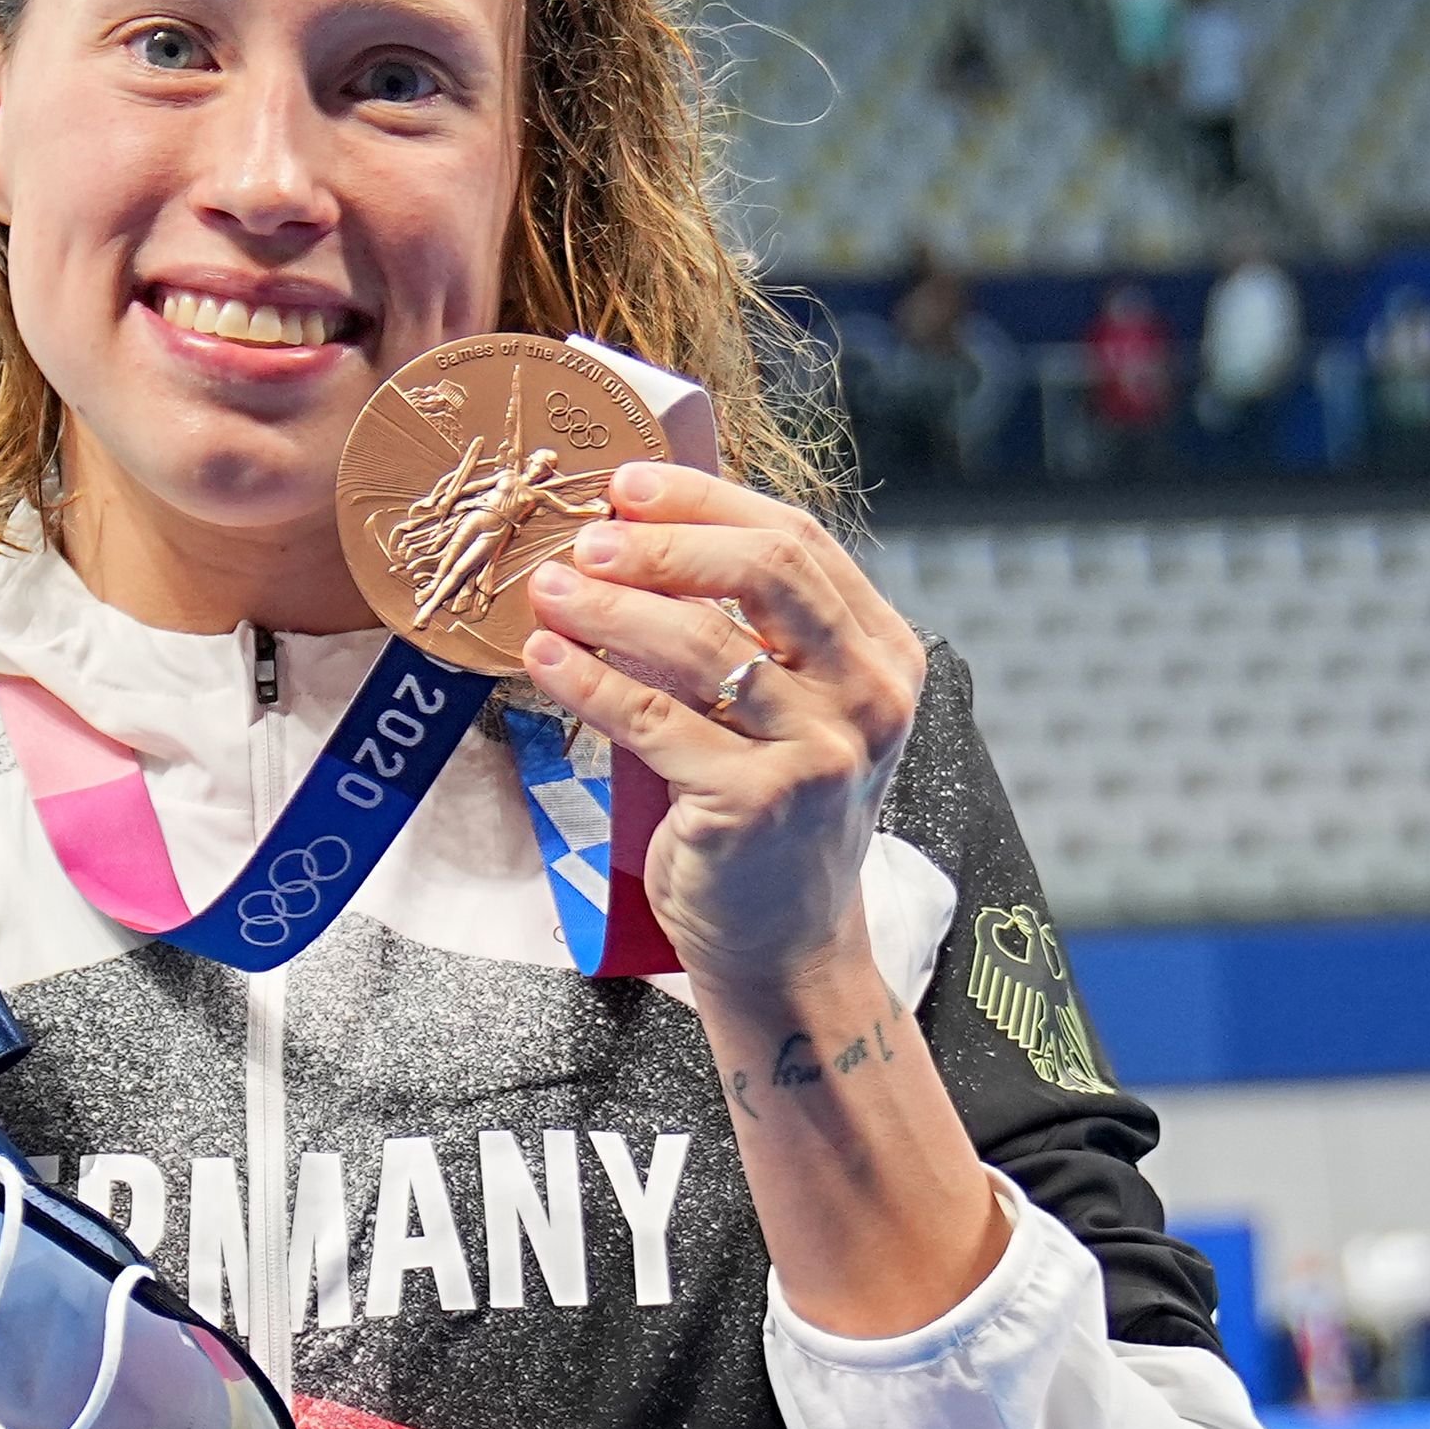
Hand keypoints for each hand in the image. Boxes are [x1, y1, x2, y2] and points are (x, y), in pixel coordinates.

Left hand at [521, 464, 926, 993]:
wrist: (787, 943)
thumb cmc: (774, 814)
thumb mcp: (792, 708)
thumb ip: (753, 628)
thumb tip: (641, 529)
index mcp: (884, 653)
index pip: (799, 542)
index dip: (707, 503)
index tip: (629, 484)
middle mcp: (869, 696)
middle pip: (765, 574)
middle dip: (665, 544)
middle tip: (589, 537)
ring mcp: (819, 752)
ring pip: (701, 643)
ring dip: (611, 605)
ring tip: (549, 587)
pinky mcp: (756, 803)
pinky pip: (654, 719)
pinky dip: (589, 680)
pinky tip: (545, 655)